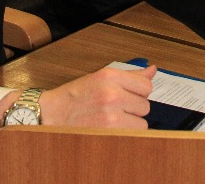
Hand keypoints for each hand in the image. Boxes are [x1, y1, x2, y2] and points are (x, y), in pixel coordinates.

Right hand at [37, 65, 153, 128]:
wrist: (51, 115)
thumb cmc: (75, 97)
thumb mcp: (100, 78)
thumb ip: (129, 76)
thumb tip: (152, 70)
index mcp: (109, 76)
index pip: (146, 86)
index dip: (138, 93)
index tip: (129, 96)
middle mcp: (112, 93)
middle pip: (145, 105)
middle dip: (133, 109)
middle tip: (116, 109)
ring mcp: (111, 114)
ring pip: (142, 123)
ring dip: (130, 124)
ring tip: (112, 120)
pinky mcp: (110, 133)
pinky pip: (133, 134)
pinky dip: (125, 134)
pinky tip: (111, 129)